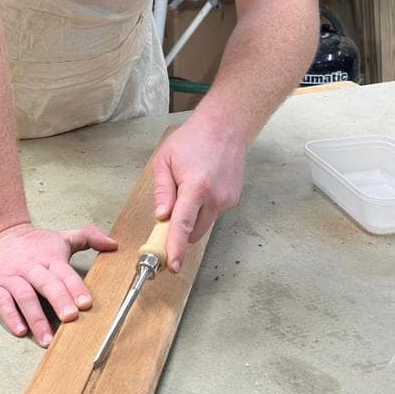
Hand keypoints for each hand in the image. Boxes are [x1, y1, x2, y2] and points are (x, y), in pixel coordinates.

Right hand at [0, 223, 117, 345]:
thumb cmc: (33, 243)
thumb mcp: (61, 236)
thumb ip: (88, 237)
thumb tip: (114, 244)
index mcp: (50, 257)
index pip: (64, 272)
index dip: (75, 287)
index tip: (85, 304)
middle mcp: (31, 267)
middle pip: (46, 283)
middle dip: (59, 300)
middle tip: (70, 318)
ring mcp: (12, 277)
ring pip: (24, 296)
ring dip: (36, 318)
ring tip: (47, 338)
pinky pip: (2, 302)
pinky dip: (10, 316)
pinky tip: (20, 330)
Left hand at [150, 116, 245, 274]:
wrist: (225, 128)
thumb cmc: (191, 140)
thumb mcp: (165, 160)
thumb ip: (162, 191)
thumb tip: (161, 217)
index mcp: (196, 187)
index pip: (183, 225)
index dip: (176, 247)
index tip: (172, 265)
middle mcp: (215, 197)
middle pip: (194, 233)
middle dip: (180, 231)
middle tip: (168, 216)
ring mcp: (227, 200)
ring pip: (204, 224)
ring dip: (192, 218)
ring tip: (188, 188)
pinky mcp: (233, 200)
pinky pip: (213, 214)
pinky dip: (203, 208)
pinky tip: (202, 185)